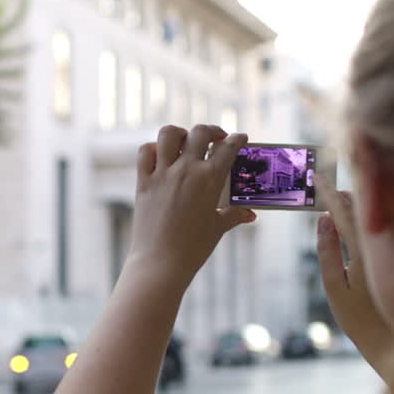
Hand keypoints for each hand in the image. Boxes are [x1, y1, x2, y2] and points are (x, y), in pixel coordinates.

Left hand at [125, 125, 256, 285]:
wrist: (161, 262)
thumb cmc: (193, 248)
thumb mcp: (218, 228)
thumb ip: (234, 215)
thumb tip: (250, 214)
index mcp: (210, 179)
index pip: (228, 147)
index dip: (237, 139)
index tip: (240, 138)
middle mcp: (186, 170)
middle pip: (200, 133)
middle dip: (212, 131)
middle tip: (216, 139)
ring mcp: (163, 174)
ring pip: (169, 134)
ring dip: (180, 133)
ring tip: (185, 142)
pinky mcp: (144, 182)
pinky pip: (145, 152)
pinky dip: (153, 148)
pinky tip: (161, 156)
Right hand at [316, 176, 393, 379]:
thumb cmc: (364, 321)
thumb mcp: (336, 289)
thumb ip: (328, 252)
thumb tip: (323, 221)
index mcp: (364, 250)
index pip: (344, 211)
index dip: (330, 193)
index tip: (318, 178)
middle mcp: (382, 246)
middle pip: (362, 208)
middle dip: (345, 195)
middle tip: (329, 186)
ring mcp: (393, 252)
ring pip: (374, 218)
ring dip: (358, 206)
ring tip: (343, 199)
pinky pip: (382, 230)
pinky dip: (368, 221)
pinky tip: (362, 223)